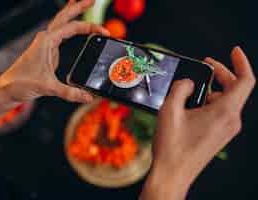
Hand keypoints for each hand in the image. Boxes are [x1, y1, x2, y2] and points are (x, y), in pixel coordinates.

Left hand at [0, 0, 108, 133]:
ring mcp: (46, 44)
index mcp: (46, 41)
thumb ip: (70, 92)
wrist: (8, 89)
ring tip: (82, 5)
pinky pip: (60, 33)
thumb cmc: (21, 83)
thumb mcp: (48, 87)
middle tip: (92, 1)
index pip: (72, 27)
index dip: (90, 27)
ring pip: (61, 22)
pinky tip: (73, 28)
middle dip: (79, 7)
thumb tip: (88, 96)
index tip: (104, 32)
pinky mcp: (47, 51)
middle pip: (64, 16)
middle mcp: (46, 39)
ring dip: (72, 13)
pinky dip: (68, 27)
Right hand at [140, 47, 254, 199]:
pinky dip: (209, 102)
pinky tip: (191, 105)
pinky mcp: (219, 135)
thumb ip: (180, 88)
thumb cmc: (172, 146)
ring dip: (212, 89)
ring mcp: (226, 130)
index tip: (233, 51)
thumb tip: (188, 83)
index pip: (245, 81)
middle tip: (205, 66)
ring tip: (191, 89)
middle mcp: (231, 121)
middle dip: (221, 73)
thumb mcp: (170, 110)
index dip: (241, 62)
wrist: (173, 174)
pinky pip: (221, 112)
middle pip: (234, 89)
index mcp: (224, 112)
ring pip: (226, 100)